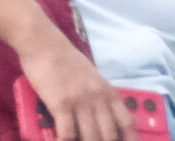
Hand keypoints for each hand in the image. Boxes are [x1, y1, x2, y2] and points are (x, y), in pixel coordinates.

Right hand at [15, 22, 134, 140]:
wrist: (44, 44)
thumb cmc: (66, 61)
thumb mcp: (92, 78)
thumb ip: (100, 98)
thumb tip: (103, 121)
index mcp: (108, 91)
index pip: (127, 123)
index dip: (130, 140)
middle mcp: (98, 97)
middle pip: (109, 136)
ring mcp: (80, 101)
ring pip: (91, 138)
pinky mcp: (61, 103)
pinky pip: (67, 134)